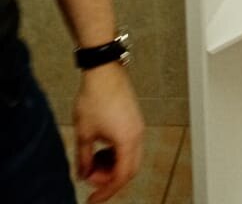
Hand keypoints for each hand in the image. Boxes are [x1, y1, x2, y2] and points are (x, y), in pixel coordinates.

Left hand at [73, 63, 144, 202]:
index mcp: (127, 140)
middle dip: (110, 178)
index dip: (106, 191)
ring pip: (130, 157)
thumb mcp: (84, 133)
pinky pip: (130, 144)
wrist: (104, 70)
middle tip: (92, 177)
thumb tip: (83, 173)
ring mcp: (138, 125)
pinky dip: (116, 152)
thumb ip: (84, 159)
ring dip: (113, 164)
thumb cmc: (96, 97)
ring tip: (94, 160)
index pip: (121, 176)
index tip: (93, 199)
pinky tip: (101, 146)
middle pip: (129, 169)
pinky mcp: (134, 119)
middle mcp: (137, 134)